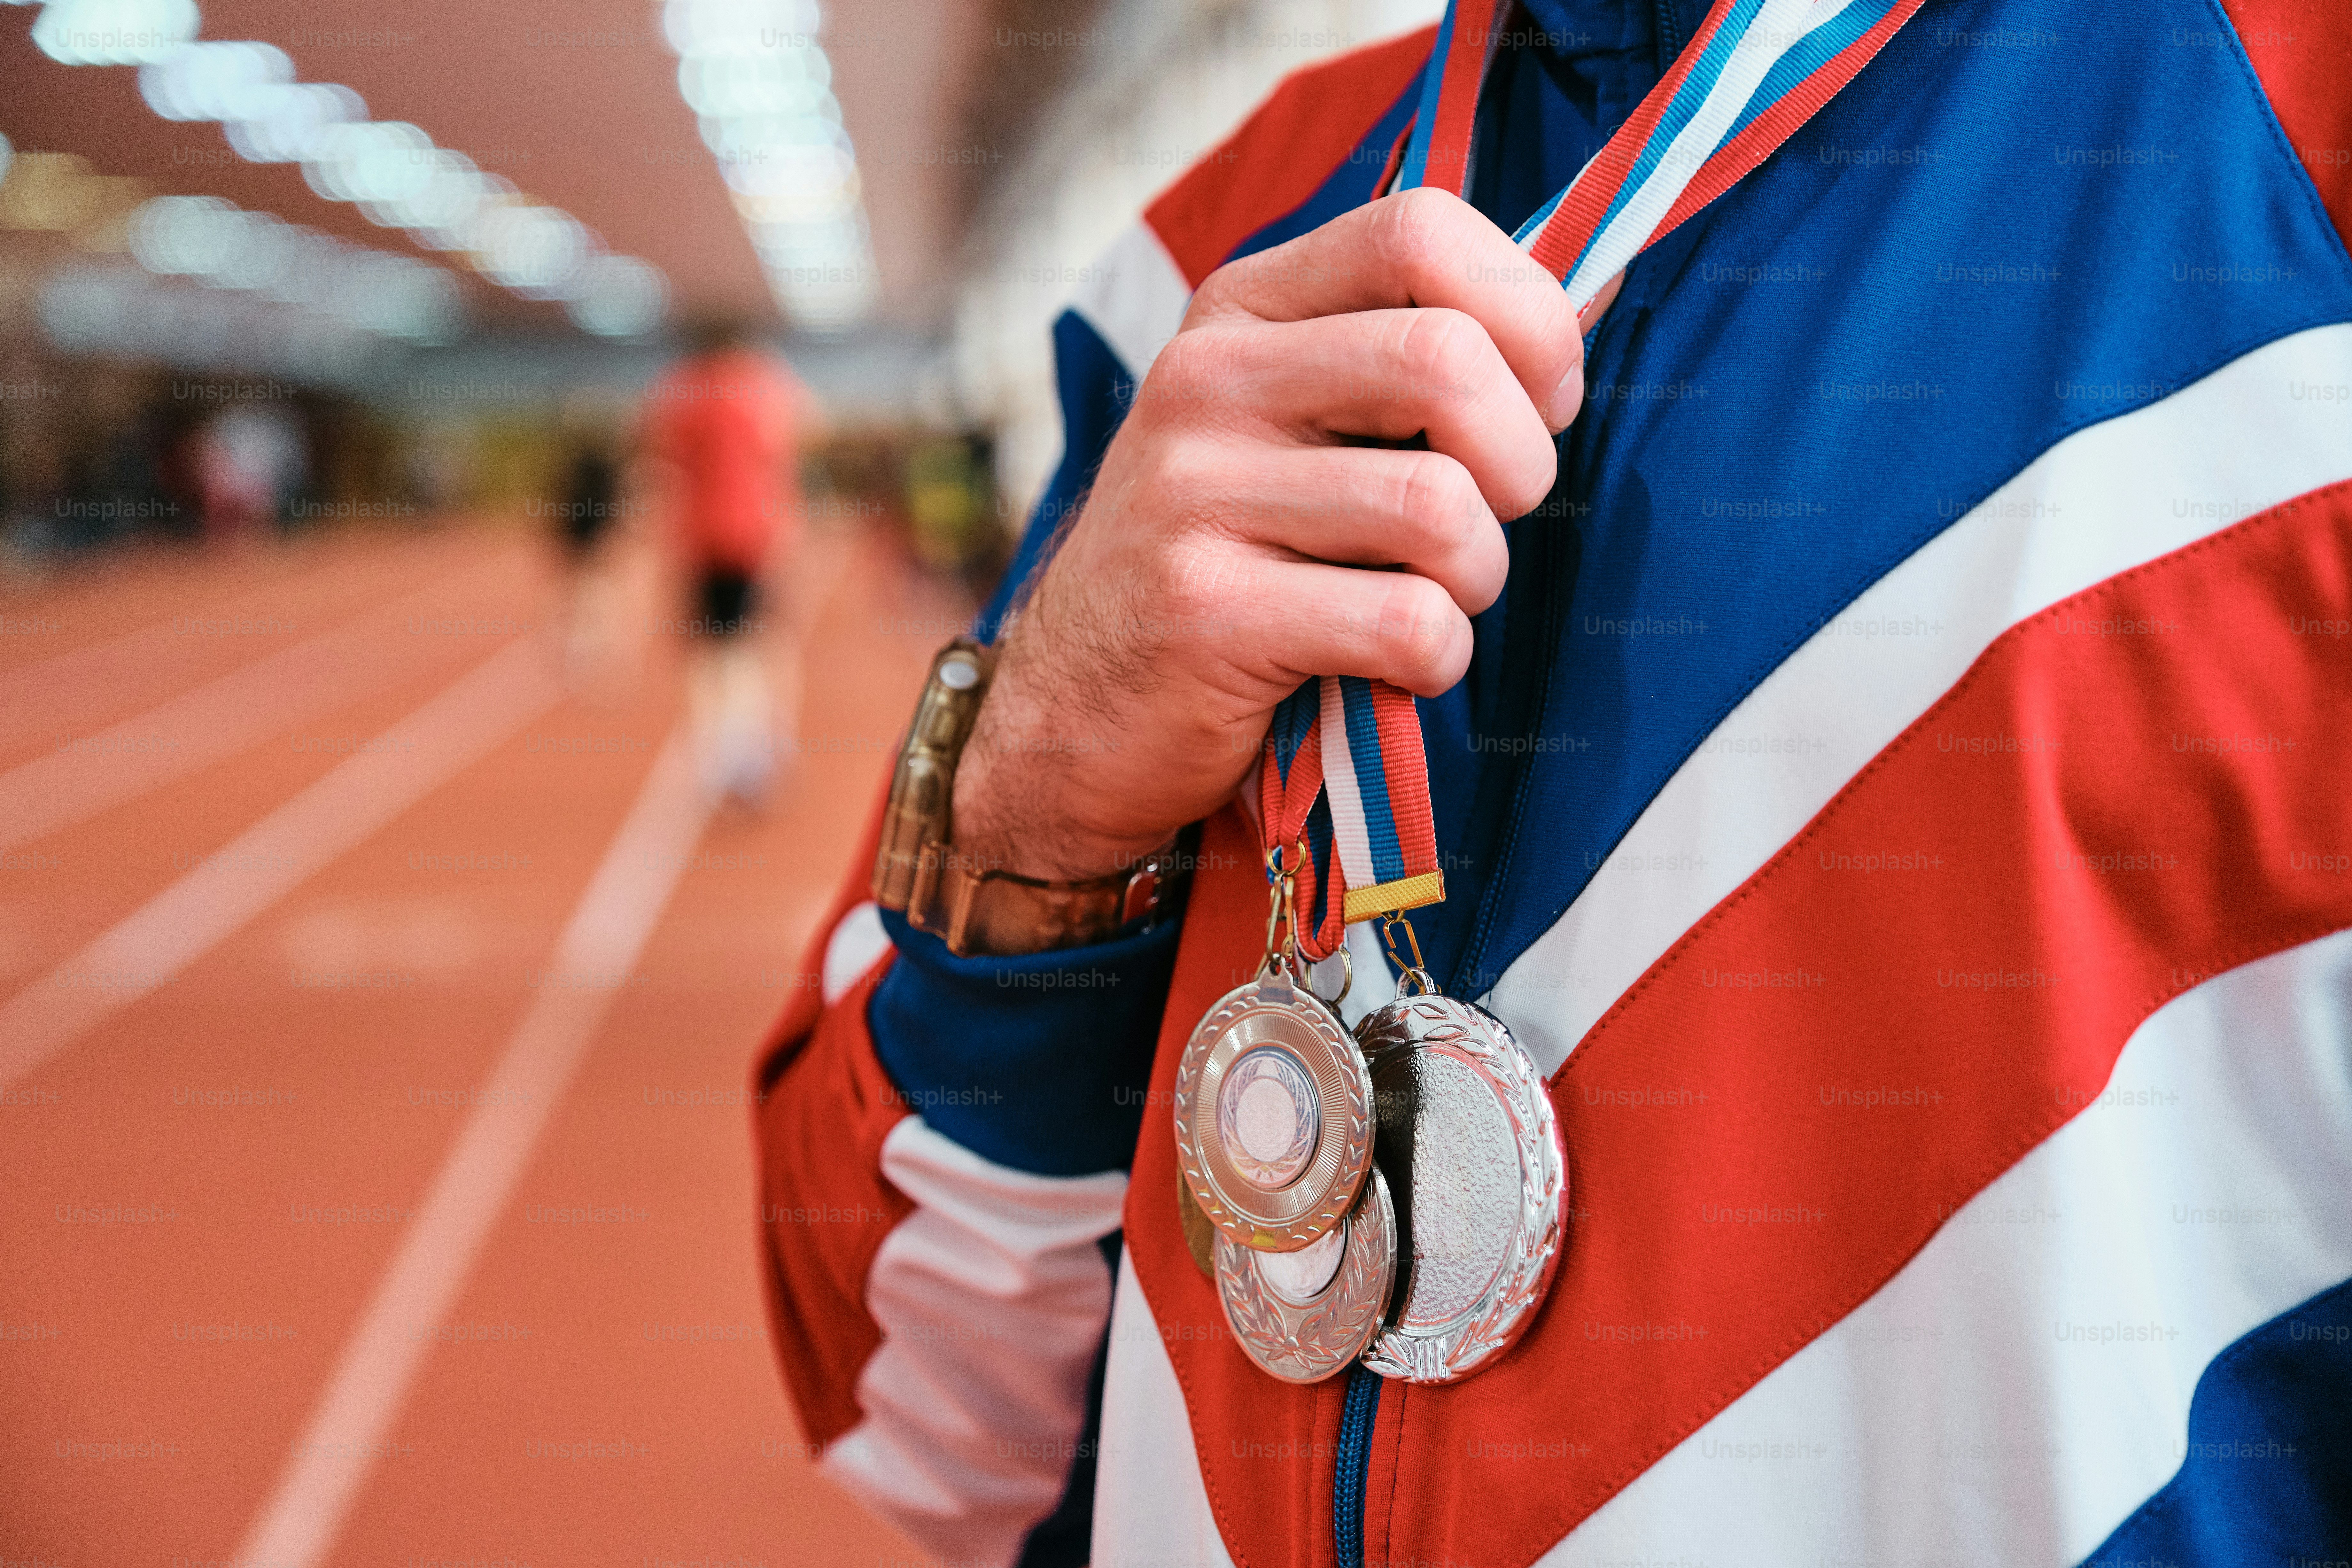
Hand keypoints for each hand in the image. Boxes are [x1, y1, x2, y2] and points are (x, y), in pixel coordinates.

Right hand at [955, 188, 1619, 881]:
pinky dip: (1435, 660)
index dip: (1527, 315)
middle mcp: (1207, 381)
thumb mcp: (1296, 425)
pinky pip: (1405, 622)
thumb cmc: (1230, 560)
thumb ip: (1417, 354)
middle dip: (1522, 461)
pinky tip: (1392, 667)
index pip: (1419, 230)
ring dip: (1476, 577)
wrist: (1076, 712)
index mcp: (1241, 309)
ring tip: (1430, 600)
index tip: (1540, 400)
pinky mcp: (1205, 613)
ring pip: (1439, 508)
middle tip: (1495, 518)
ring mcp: (1193, 494)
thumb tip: (1598, 287)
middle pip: (1448, 361)